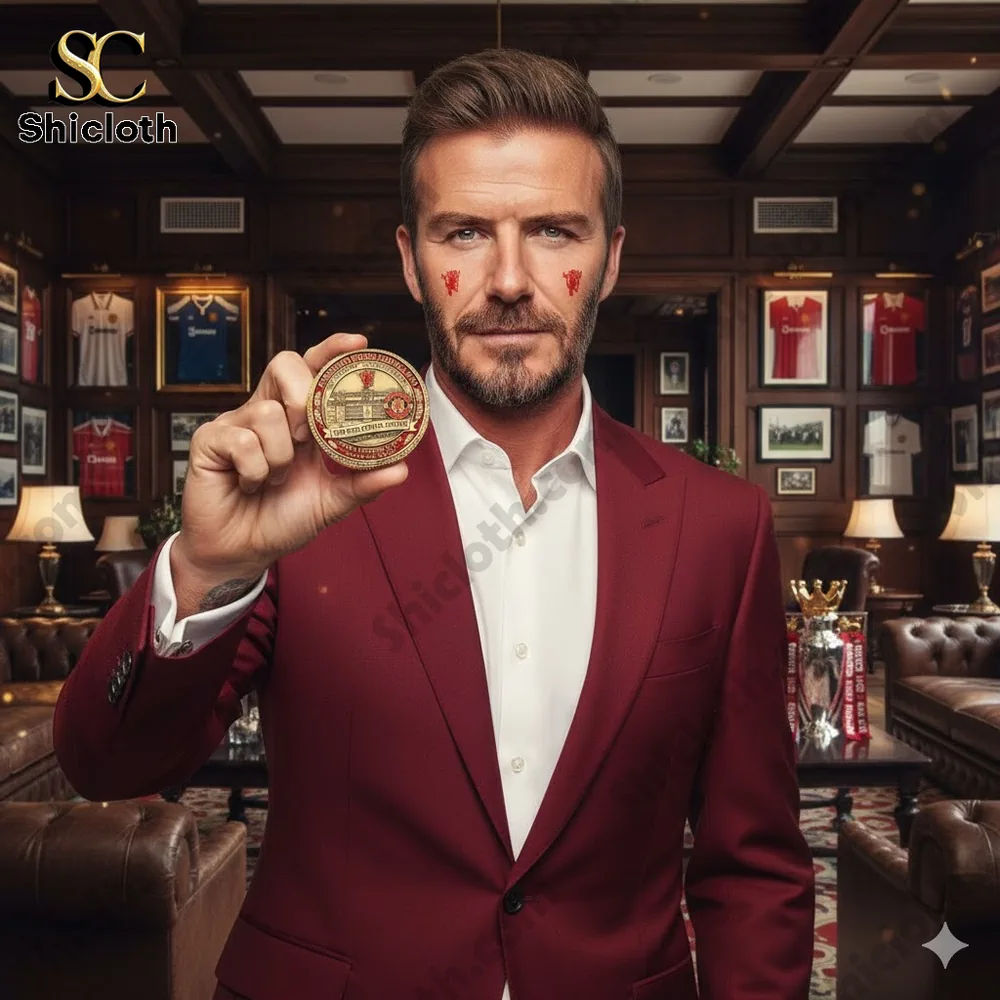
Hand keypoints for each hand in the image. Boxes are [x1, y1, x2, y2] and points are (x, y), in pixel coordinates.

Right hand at [171, 333, 407, 606]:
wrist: (243, 552)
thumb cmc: (282, 519)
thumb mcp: (331, 502)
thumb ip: (363, 484)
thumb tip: (400, 469)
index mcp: (299, 418)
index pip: (314, 369)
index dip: (332, 350)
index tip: (359, 343)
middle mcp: (268, 411)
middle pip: (285, 365)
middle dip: (304, 396)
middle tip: (308, 438)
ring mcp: (237, 423)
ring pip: (267, 412)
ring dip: (280, 456)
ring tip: (275, 480)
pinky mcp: (210, 441)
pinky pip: (241, 441)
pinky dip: (255, 471)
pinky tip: (250, 485)